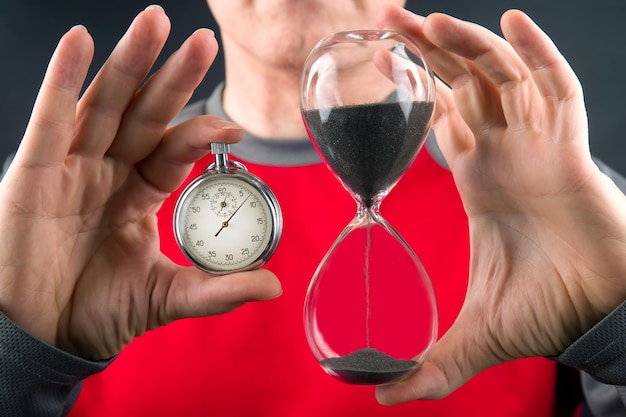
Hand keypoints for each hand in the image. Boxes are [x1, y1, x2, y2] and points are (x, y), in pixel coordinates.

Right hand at [0, 6, 280, 359]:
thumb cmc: (96, 311)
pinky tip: (79, 42)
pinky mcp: (32, 172)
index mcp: (139, 194)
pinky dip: (61, 81)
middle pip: (145, 114)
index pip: (173, 151)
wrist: (41, 335)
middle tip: (204, 44)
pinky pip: (48, 120)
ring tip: (155, 22)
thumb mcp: (166, 297)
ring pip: (103, 105)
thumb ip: (217, 290)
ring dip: (128, 62)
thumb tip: (273, 285)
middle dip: (174, 78)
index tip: (233, 129)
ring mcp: (70, 167)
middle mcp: (108, 172)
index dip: (200, 135)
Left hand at [375, 6, 625, 401]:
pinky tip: (512, 22)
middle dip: (427, 50)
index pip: (440, 119)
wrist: (603, 313)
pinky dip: (537, 53)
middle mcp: (505, 153)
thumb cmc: (547, 310)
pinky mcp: (572, 146)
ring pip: (499, 77)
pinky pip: (557, 85)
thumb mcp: (472, 334)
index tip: (380, 64)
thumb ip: (428, 363)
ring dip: (465, 44)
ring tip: (424, 18)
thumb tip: (379, 397)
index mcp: (478, 181)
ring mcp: (538, 144)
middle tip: (388, 18)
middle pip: (461, 85)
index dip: (412, 90)